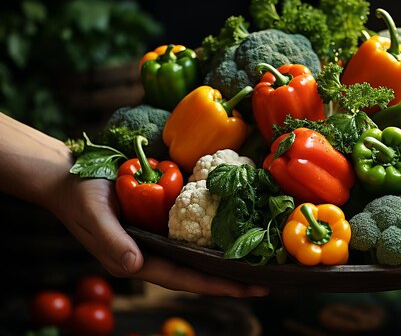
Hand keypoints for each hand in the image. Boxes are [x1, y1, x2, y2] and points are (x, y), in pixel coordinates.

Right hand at [53, 176, 268, 296]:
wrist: (69, 175)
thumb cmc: (80, 197)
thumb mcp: (93, 217)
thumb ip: (111, 241)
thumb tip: (133, 265)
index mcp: (138, 260)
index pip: (185, 278)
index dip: (216, 285)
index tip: (246, 289)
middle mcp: (153, 252)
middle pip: (198, 270)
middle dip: (230, 278)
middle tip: (266, 281)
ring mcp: (159, 237)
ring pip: (198, 253)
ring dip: (226, 257)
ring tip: (259, 260)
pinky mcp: (162, 218)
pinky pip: (192, 230)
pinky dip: (213, 234)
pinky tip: (235, 230)